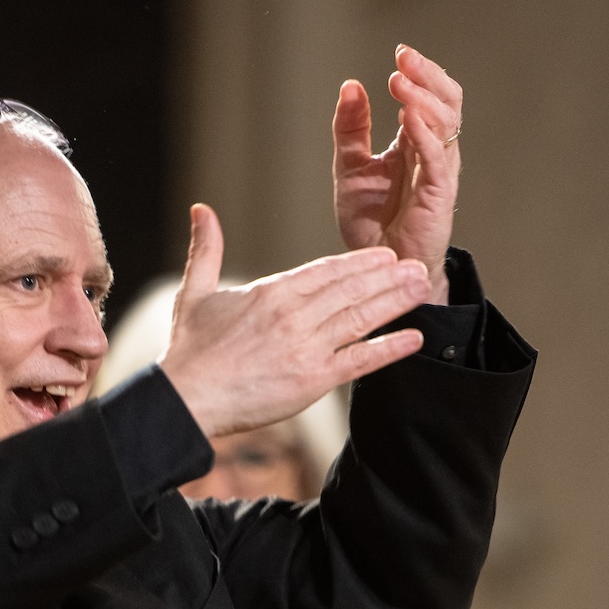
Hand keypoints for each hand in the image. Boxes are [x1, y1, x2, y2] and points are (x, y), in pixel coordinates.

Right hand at [159, 206, 428, 439]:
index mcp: (270, 292)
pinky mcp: (312, 380)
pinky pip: (360, 360)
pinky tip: (414, 338)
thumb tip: (201, 210)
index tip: (385, 255)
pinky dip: (389, 348)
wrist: (185, 399)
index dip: (360, 262)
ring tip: (423, 288)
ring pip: (360, 317)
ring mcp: (305, 347)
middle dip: (388, 276)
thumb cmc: (188, 351)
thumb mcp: (194, 292)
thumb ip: (205, 249)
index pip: (326, 270)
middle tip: (419, 265)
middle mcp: (293, 315)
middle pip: (351, 289)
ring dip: (395, 301)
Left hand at [333, 44, 462, 297]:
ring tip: (400, 83)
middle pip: (448, 101)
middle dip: (428, 76)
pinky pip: (437, 159)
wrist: (378, 268)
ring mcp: (438, 172)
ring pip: (447, 124)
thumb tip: (351, 85)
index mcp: (415, 142)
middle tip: (405, 59)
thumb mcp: (351, 167)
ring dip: (424, 98)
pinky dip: (425, 135)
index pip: (429, 96)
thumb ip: (351, 128)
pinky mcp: (438, 196)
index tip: (400, 54)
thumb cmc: (372, 221)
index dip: (419, 73)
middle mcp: (432, 153)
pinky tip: (407, 118)